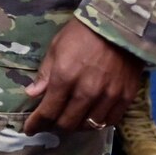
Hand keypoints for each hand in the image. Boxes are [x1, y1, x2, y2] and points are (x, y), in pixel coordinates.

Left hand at [23, 20, 143, 134]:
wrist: (119, 26)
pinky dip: (97, 123)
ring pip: (89, 126)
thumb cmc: (81, 34)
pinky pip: (110, 121)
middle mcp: (87, 92)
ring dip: (76, 126)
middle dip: (54, 126)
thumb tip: (32, 94)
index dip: (36, 124)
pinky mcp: (126, 98)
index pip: (48, 111)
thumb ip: (45, 75)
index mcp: (65, 78)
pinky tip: (90, 117)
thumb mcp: (56, 49)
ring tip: (69, 120)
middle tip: (49, 123)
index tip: (29, 129)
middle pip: (68, 123)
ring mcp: (108, 97)